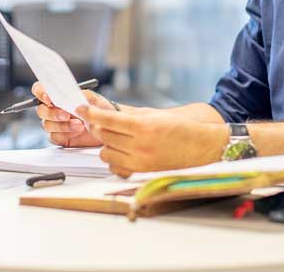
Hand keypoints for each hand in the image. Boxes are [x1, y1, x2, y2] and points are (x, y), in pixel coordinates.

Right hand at [31, 82, 115, 147]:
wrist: (109, 128)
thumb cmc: (101, 110)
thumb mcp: (93, 98)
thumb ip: (80, 94)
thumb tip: (69, 94)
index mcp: (58, 95)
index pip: (40, 90)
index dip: (40, 93)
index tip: (48, 98)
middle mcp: (53, 109)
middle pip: (41, 110)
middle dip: (52, 113)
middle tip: (66, 114)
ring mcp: (55, 124)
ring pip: (47, 125)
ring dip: (61, 125)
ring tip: (79, 125)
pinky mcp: (59, 137)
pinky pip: (54, 137)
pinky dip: (64, 134)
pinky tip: (77, 132)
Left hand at [77, 105, 228, 177]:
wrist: (203, 148)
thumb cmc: (180, 129)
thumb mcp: (155, 115)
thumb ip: (128, 114)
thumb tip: (102, 109)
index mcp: (145, 127)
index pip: (107, 120)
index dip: (90, 113)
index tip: (80, 108)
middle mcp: (140, 146)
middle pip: (103, 136)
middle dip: (99, 127)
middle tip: (102, 122)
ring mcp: (140, 163)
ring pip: (106, 153)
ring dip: (108, 145)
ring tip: (120, 139)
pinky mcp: (141, 174)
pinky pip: (115, 168)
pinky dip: (116, 160)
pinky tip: (125, 152)